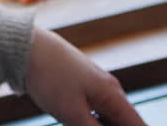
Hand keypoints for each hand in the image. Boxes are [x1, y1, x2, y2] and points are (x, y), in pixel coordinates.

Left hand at [22, 27, 146, 125]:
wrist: (28, 49)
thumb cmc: (51, 79)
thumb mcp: (73, 114)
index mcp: (113, 95)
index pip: (138, 125)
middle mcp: (109, 89)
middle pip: (124, 121)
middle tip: (87, 125)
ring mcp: (95, 86)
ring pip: (109, 117)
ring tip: (80, 122)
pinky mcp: (81, 86)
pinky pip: (96, 111)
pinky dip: (94, 122)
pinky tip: (79, 123)